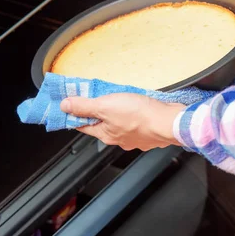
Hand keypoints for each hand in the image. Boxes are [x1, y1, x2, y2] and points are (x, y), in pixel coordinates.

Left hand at [60, 94, 184, 149]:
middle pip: (102, 124)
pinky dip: (134, 113)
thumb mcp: (105, 106)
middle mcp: (119, 139)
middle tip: (97, 96)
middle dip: (98, 111)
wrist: (169, 122)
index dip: (75, 115)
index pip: (83, 125)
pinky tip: (137, 105)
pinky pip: (136, 121)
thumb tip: (64, 106)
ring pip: (120, 123)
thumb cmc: (139, 115)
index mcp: (106, 134)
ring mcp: (136, 136)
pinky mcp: (149, 130)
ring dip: (117, 112)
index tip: (70, 106)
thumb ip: (84, 106)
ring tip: (119, 98)